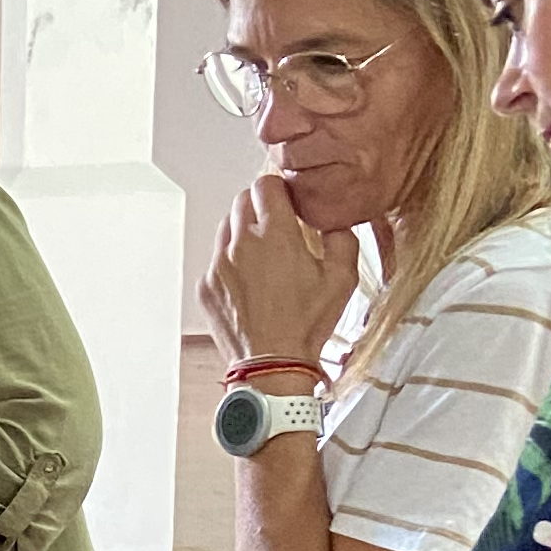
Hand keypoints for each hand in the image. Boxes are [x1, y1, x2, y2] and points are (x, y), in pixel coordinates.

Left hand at [199, 173, 359, 378]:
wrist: (273, 365)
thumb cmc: (306, 325)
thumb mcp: (343, 279)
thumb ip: (342, 237)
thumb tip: (335, 221)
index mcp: (274, 234)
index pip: (266, 184)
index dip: (279, 190)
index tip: (288, 203)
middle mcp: (240, 244)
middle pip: (242, 201)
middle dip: (260, 207)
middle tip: (277, 226)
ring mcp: (218, 265)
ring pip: (226, 229)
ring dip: (243, 233)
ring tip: (263, 257)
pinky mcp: (207, 286)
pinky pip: (216, 261)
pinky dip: (230, 264)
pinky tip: (250, 284)